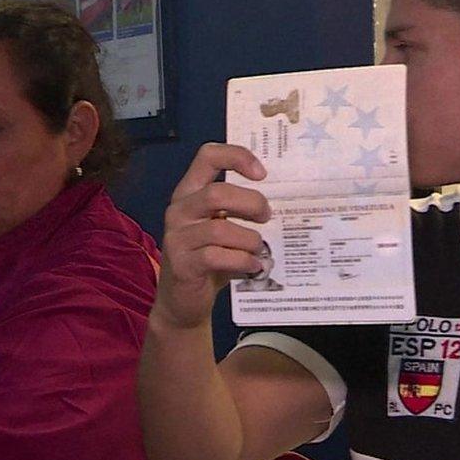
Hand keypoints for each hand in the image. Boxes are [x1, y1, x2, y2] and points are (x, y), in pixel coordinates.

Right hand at [154, 143, 270, 329]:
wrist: (182, 302)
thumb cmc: (209, 260)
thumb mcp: (221, 228)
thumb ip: (238, 211)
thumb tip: (282, 202)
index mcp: (189, 193)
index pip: (207, 156)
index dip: (237, 157)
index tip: (262, 174)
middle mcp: (179, 210)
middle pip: (217, 193)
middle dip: (251, 204)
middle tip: (267, 217)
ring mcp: (177, 238)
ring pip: (220, 229)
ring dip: (249, 239)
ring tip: (259, 249)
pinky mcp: (182, 264)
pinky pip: (217, 257)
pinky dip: (242, 261)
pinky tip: (252, 267)